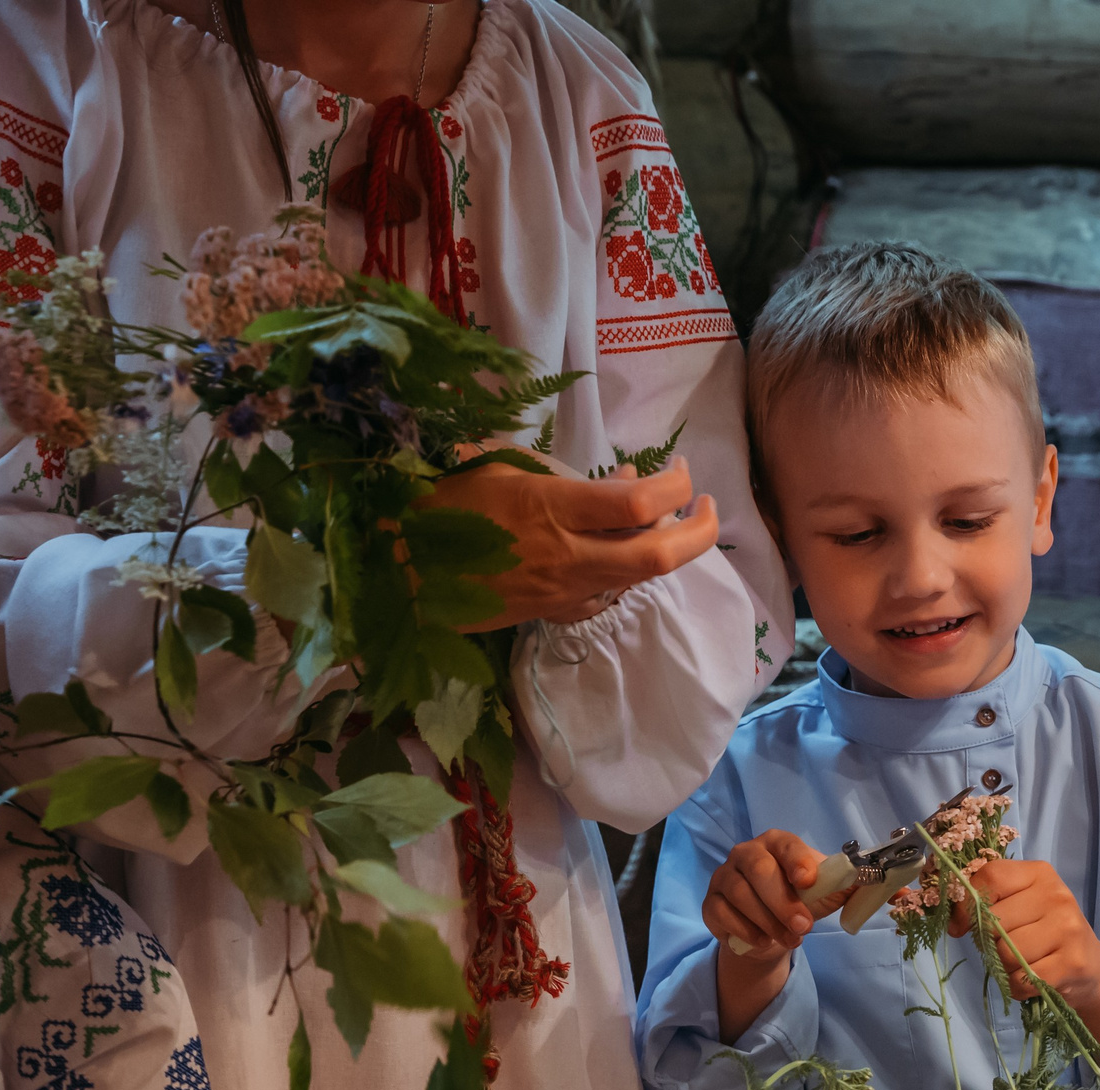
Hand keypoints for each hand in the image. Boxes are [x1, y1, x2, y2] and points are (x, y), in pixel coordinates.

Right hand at [427, 456, 719, 628]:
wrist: (394, 568)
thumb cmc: (438, 502)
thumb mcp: (497, 466)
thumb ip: (563, 477)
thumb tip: (621, 480)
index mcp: (552, 508)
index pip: (639, 502)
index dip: (674, 486)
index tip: (680, 472)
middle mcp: (567, 555)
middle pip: (660, 556)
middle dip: (699, 532)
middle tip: (705, 507)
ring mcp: (562, 591)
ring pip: (638, 578)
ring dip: (663, 549)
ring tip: (666, 522)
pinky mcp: (551, 613)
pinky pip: (606, 596)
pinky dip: (623, 572)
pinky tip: (618, 553)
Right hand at [706, 830, 856, 1041]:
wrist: (772, 930)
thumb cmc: (804, 901)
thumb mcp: (834, 892)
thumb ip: (864, 886)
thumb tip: (904, 890)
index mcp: (778, 843)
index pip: (785, 845)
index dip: (796, 860)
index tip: (809, 881)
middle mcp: (746, 854)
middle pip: (758, 870)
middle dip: (782, 901)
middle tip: (804, 926)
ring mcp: (724, 877)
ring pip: (739, 896)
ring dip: (768, 922)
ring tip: (792, 940)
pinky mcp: (710, 904)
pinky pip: (721, 916)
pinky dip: (743, 932)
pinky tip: (763, 942)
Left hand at [947, 859, 1099, 1041]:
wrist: (1090, 967)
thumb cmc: (1044, 933)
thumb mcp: (1021, 904)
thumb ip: (989, 901)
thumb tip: (953, 920)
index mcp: (1040, 874)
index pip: (991, 878)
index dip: (966, 904)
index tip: (961, 925)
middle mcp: (1057, 896)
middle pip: (994, 921)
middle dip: (991, 942)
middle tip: (1008, 947)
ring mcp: (1068, 929)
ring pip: (1006, 954)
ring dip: (1005, 967)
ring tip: (1024, 964)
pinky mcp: (1072, 963)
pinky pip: (1021, 980)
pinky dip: (1018, 987)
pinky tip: (1033, 979)